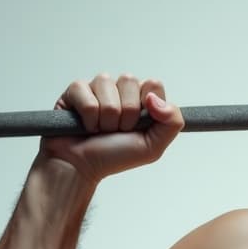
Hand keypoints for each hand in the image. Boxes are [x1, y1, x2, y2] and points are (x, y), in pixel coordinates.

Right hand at [40, 73, 183, 181]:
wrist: (83, 167)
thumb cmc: (115, 156)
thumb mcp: (153, 146)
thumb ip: (172, 122)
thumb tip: (156, 98)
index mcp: (141, 99)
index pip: (153, 84)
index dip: (148, 106)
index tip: (139, 125)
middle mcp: (120, 89)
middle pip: (130, 81)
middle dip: (125, 115)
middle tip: (118, 130)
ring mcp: (97, 87)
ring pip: (107, 86)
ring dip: (106, 118)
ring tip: (101, 129)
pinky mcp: (75, 90)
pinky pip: (86, 95)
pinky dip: (88, 118)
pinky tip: (86, 125)